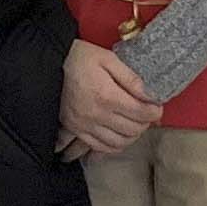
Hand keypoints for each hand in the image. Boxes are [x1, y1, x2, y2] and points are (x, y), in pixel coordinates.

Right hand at [59, 39, 161, 157]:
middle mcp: (96, 114)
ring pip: (118, 143)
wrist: (49, 64)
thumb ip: (131, 79)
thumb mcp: (108, 59)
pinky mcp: (75, 129)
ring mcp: (85, 125)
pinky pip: (100, 147)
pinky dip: (114, 146)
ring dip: (132, 136)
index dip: (155, 112)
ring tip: (134, 124)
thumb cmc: (79, 58)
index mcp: (107, 95)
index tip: (157, 108)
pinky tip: (119, 136)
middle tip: (147, 114)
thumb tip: (150, 95)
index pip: (141, 113)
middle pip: (132, 130)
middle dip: (145, 123)